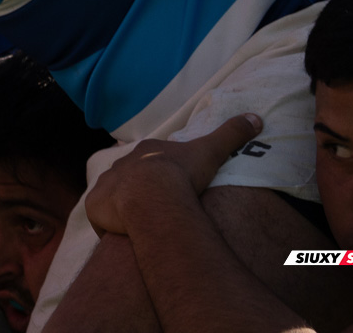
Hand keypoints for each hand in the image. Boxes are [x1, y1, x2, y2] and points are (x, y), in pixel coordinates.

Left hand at [86, 113, 262, 236]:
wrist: (151, 194)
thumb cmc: (180, 173)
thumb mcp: (211, 150)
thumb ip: (231, 134)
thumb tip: (256, 117)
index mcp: (145, 152)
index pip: (151, 159)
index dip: (161, 170)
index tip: (172, 181)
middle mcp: (121, 165)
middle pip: (130, 176)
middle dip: (140, 187)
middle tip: (157, 205)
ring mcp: (106, 185)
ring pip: (114, 195)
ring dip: (123, 206)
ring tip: (141, 222)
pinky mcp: (95, 207)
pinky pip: (100, 217)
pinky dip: (109, 224)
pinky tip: (123, 235)